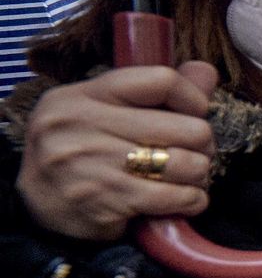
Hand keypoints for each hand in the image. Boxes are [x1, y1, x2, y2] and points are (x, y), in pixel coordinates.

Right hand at [17, 62, 218, 240]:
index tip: (196, 113)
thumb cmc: (84, 152)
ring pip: (187, 165)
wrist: (40, 205)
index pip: (161, 80)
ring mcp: (90, 164)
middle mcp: (81, 125)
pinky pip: (176, 198)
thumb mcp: (104, 111)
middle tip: (196, 154)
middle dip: (204, 145)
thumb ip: (157, 93)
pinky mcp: (103, 201)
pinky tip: (185, 200)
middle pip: (187, 128)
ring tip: (188, 178)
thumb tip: (206, 72)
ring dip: (199, 176)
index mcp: (83, 96)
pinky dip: (192, 201)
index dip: (193, 97)